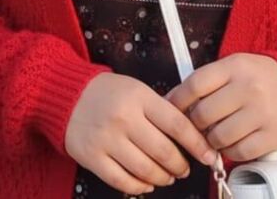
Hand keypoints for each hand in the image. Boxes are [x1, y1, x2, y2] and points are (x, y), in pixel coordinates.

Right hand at [64, 72, 217, 194]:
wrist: (68, 95)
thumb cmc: (107, 92)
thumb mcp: (136, 89)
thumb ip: (160, 110)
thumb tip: (189, 136)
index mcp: (139, 97)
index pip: (177, 124)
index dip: (197, 144)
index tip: (208, 155)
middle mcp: (124, 118)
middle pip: (163, 152)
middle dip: (180, 166)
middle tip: (184, 168)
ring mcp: (107, 139)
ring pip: (146, 171)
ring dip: (162, 178)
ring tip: (166, 176)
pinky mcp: (93, 158)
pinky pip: (123, 182)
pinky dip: (139, 187)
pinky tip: (145, 182)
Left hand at [164, 53, 276, 161]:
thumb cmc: (261, 77)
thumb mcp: (234, 66)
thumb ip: (206, 81)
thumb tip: (173, 101)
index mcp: (236, 66)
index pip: (195, 85)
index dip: (178, 100)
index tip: (172, 109)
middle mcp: (249, 88)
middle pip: (203, 114)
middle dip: (195, 123)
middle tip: (199, 122)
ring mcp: (262, 113)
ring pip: (218, 137)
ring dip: (212, 139)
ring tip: (218, 130)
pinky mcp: (273, 136)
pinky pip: (238, 153)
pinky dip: (230, 151)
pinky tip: (234, 140)